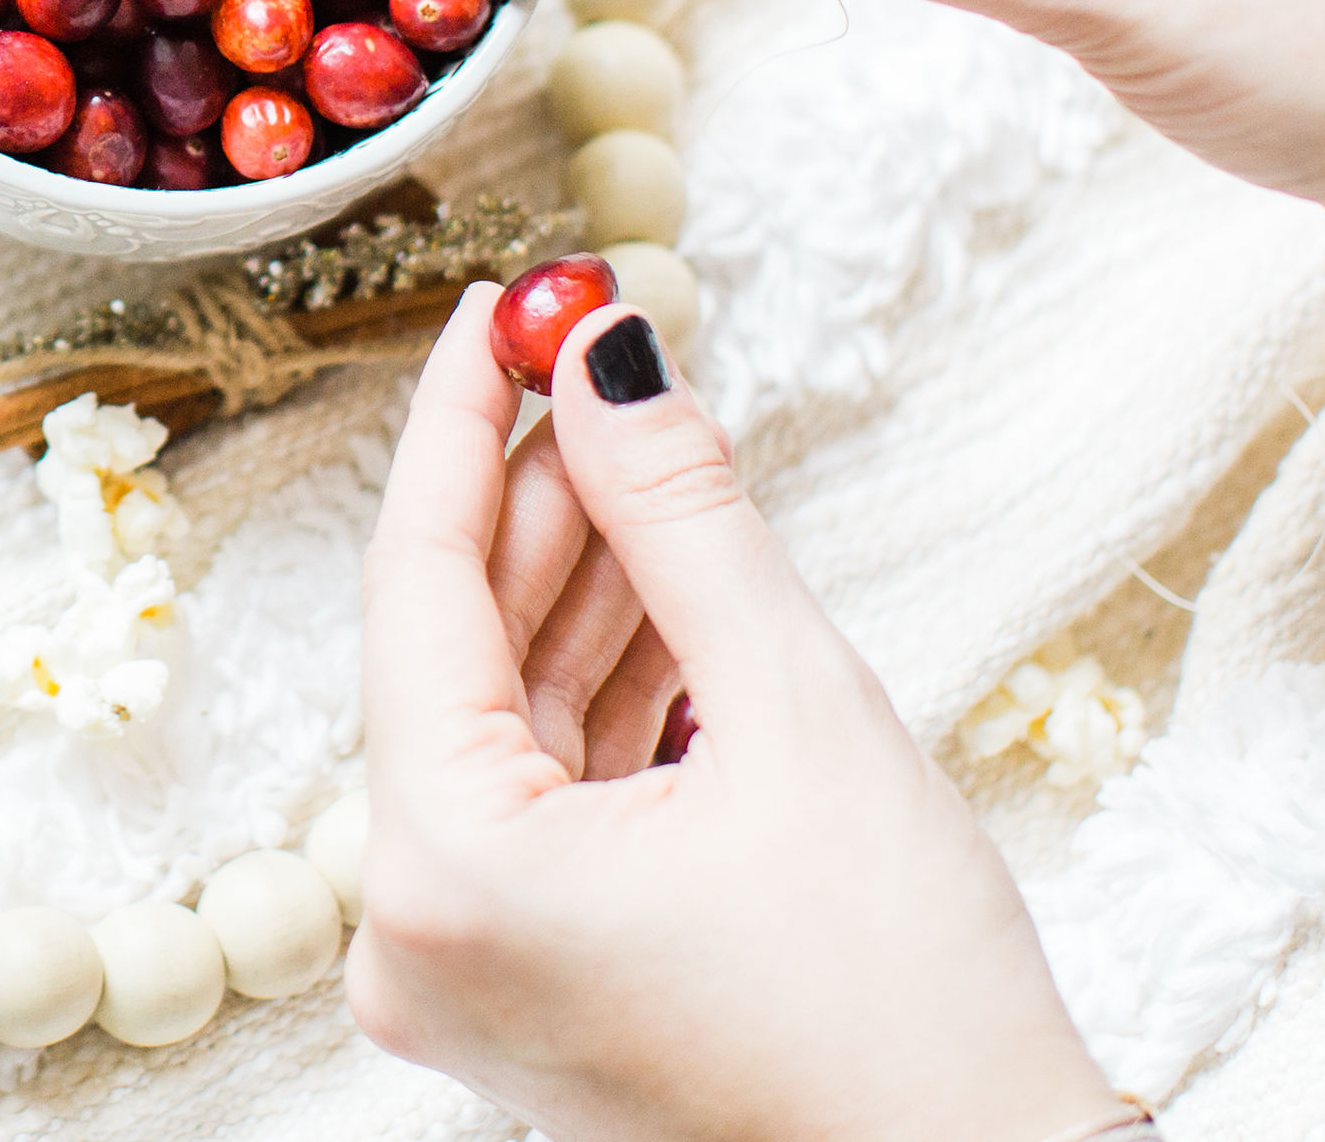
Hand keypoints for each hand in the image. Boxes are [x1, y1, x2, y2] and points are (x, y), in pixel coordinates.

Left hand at [352, 290, 1118, 1141]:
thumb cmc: (909, 1014)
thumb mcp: (797, 713)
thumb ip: (682, 517)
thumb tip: (607, 354)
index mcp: (443, 876)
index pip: (415, 587)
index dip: (455, 427)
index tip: (496, 310)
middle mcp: (415, 937)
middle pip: (454, 653)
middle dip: (535, 500)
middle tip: (589, 356)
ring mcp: (467, 971)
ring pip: (502, 720)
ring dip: (578, 588)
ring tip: (647, 456)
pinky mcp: (529, 987)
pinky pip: (540, 798)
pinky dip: (600, 694)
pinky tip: (665, 592)